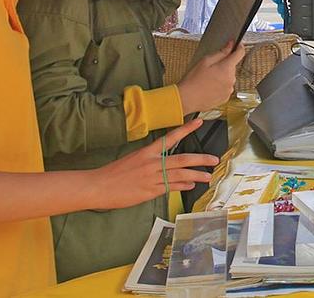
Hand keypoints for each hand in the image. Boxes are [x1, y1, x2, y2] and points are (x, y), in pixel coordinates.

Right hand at [86, 118, 218, 208]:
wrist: (98, 186)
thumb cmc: (113, 173)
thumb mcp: (133, 160)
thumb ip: (150, 161)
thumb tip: (165, 162)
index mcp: (146, 152)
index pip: (170, 138)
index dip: (186, 129)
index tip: (199, 122)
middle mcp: (152, 163)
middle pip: (182, 159)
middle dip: (200, 159)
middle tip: (214, 159)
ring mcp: (152, 178)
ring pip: (180, 175)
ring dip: (196, 175)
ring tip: (208, 176)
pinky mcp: (150, 191)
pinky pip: (170, 187)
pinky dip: (182, 185)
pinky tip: (191, 185)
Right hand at [177, 41, 244, 113]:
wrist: (187, 99)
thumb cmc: (194, 80)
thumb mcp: (206, 61)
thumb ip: (221, 52)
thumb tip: (230, 46)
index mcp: (227, 68)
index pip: (240, 54)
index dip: (238, 47)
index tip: (236, 45)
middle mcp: (231, 79)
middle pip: (232, 66)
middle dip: (224, 65)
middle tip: (210, 68)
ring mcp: (229, 89)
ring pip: (229, 77)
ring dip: (222, 76)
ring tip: (208, 79)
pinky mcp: (226, 97)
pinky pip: (226, 87)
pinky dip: (220, 85)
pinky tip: (209, 87)